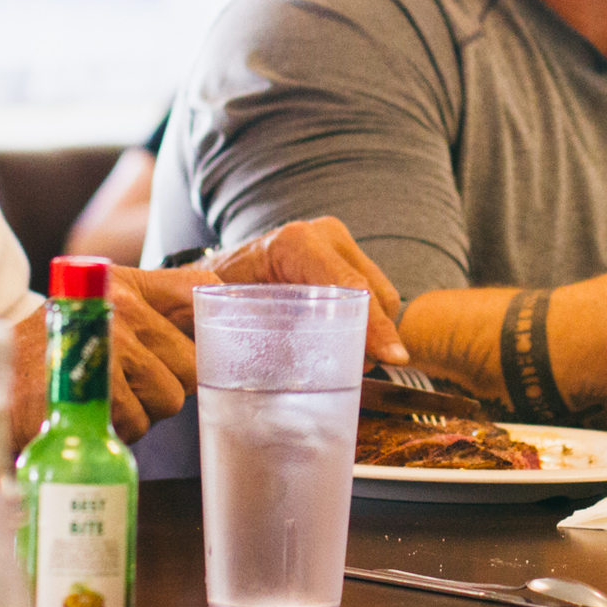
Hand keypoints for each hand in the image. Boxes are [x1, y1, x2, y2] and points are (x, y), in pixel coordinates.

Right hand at [105, 266, 206, 440]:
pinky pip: (138, 423)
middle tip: (129, 385)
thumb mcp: (101, 315)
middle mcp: (121, 306)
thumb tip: (215, 337)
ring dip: (142, 412)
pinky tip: (90, 414)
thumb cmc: (55, 354)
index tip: (202, 345)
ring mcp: (110, 346)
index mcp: (126, 283)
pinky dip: (117, 430)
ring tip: (104, 398)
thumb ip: (153, 318)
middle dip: (168, 385)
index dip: (212, 323)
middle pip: (192, 361)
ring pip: (170, 397)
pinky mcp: (96, 389)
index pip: (199, 289)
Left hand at [215, 217, 410, 366]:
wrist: (212, 275)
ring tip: (340, 358)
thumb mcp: (229, 312)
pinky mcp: (343, 255)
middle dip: (375, 337)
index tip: (393, 359)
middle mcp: (322, 235)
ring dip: (371, 331)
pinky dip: (366, 321)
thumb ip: (256, 330)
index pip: (352, 289)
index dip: (375, 327)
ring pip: (381, 295)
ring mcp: (336, 242)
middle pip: (376, 294)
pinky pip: (372, 294)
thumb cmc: (214, 295)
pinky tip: (342, 342)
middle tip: (353, 371)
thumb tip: (283, 366)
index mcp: (295, 244)